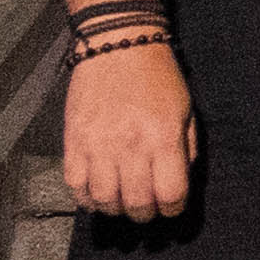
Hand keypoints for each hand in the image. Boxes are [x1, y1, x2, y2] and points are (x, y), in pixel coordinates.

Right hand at [63, 41, 196, 222]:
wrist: (118, 45)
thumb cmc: (156, 75)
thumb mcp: (185, 110)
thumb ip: (185, 148)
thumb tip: (178, 180)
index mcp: (163, 138)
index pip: (171, 194)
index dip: (173, 209)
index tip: (171, 208)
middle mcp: (130, 146)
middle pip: (136, 203)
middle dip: (144, 214)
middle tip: (146, 209)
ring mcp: (98, 146)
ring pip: (104, 200)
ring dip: (114, 209)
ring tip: (121, 202)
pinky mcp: (73, 142)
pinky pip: (75, 185)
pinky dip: (85, 198)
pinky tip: (96, 195)